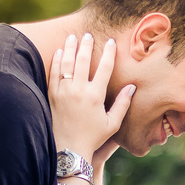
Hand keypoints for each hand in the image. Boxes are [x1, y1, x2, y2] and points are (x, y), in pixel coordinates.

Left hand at [49, 34, 134, 160]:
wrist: (69, 149)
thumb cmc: (93, 138)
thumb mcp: (113, 124)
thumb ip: (122, 104)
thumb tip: (131, 87)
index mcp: (96, 95)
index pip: (104, 68)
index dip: (109, 52)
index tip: (110, 42)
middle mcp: (79, 90)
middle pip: (83, 60)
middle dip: (86, 45)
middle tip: (88, 35)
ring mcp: (64, 92)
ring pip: (66, 63)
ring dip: (69, 48)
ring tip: (72, 38)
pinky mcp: (52, 95)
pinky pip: (54, 73)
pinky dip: (56, 60)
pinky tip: (58, 52)